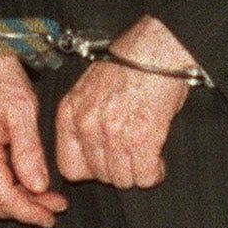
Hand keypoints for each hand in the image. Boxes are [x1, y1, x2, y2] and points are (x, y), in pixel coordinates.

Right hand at [0, 52, 66, 227]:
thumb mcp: (22, 108)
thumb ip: (29, 152)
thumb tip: (38, 187)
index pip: (2, 198)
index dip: (29, 212)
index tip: (51, 215)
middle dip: (24, 211)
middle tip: (53, 208)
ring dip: (13, 202)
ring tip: (43, 197)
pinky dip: (1, 189)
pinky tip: (22, 182)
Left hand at [53, 15, 191, 189]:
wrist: (157, 47)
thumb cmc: (128, 65)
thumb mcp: (90, 89)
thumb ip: (84, 119)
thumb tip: (90, 151)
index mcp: (70, 112)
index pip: (69, 168)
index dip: (91, 169)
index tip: (106, 162)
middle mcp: (87, 125)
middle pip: (100, 176)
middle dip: (119, 169)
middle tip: (132, 152)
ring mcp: (113, 133)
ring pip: (123, 180)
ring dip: (137, 171)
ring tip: (146, 151)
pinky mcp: (141, 137)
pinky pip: (145, 176)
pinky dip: (154, 171)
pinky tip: (158, 156)